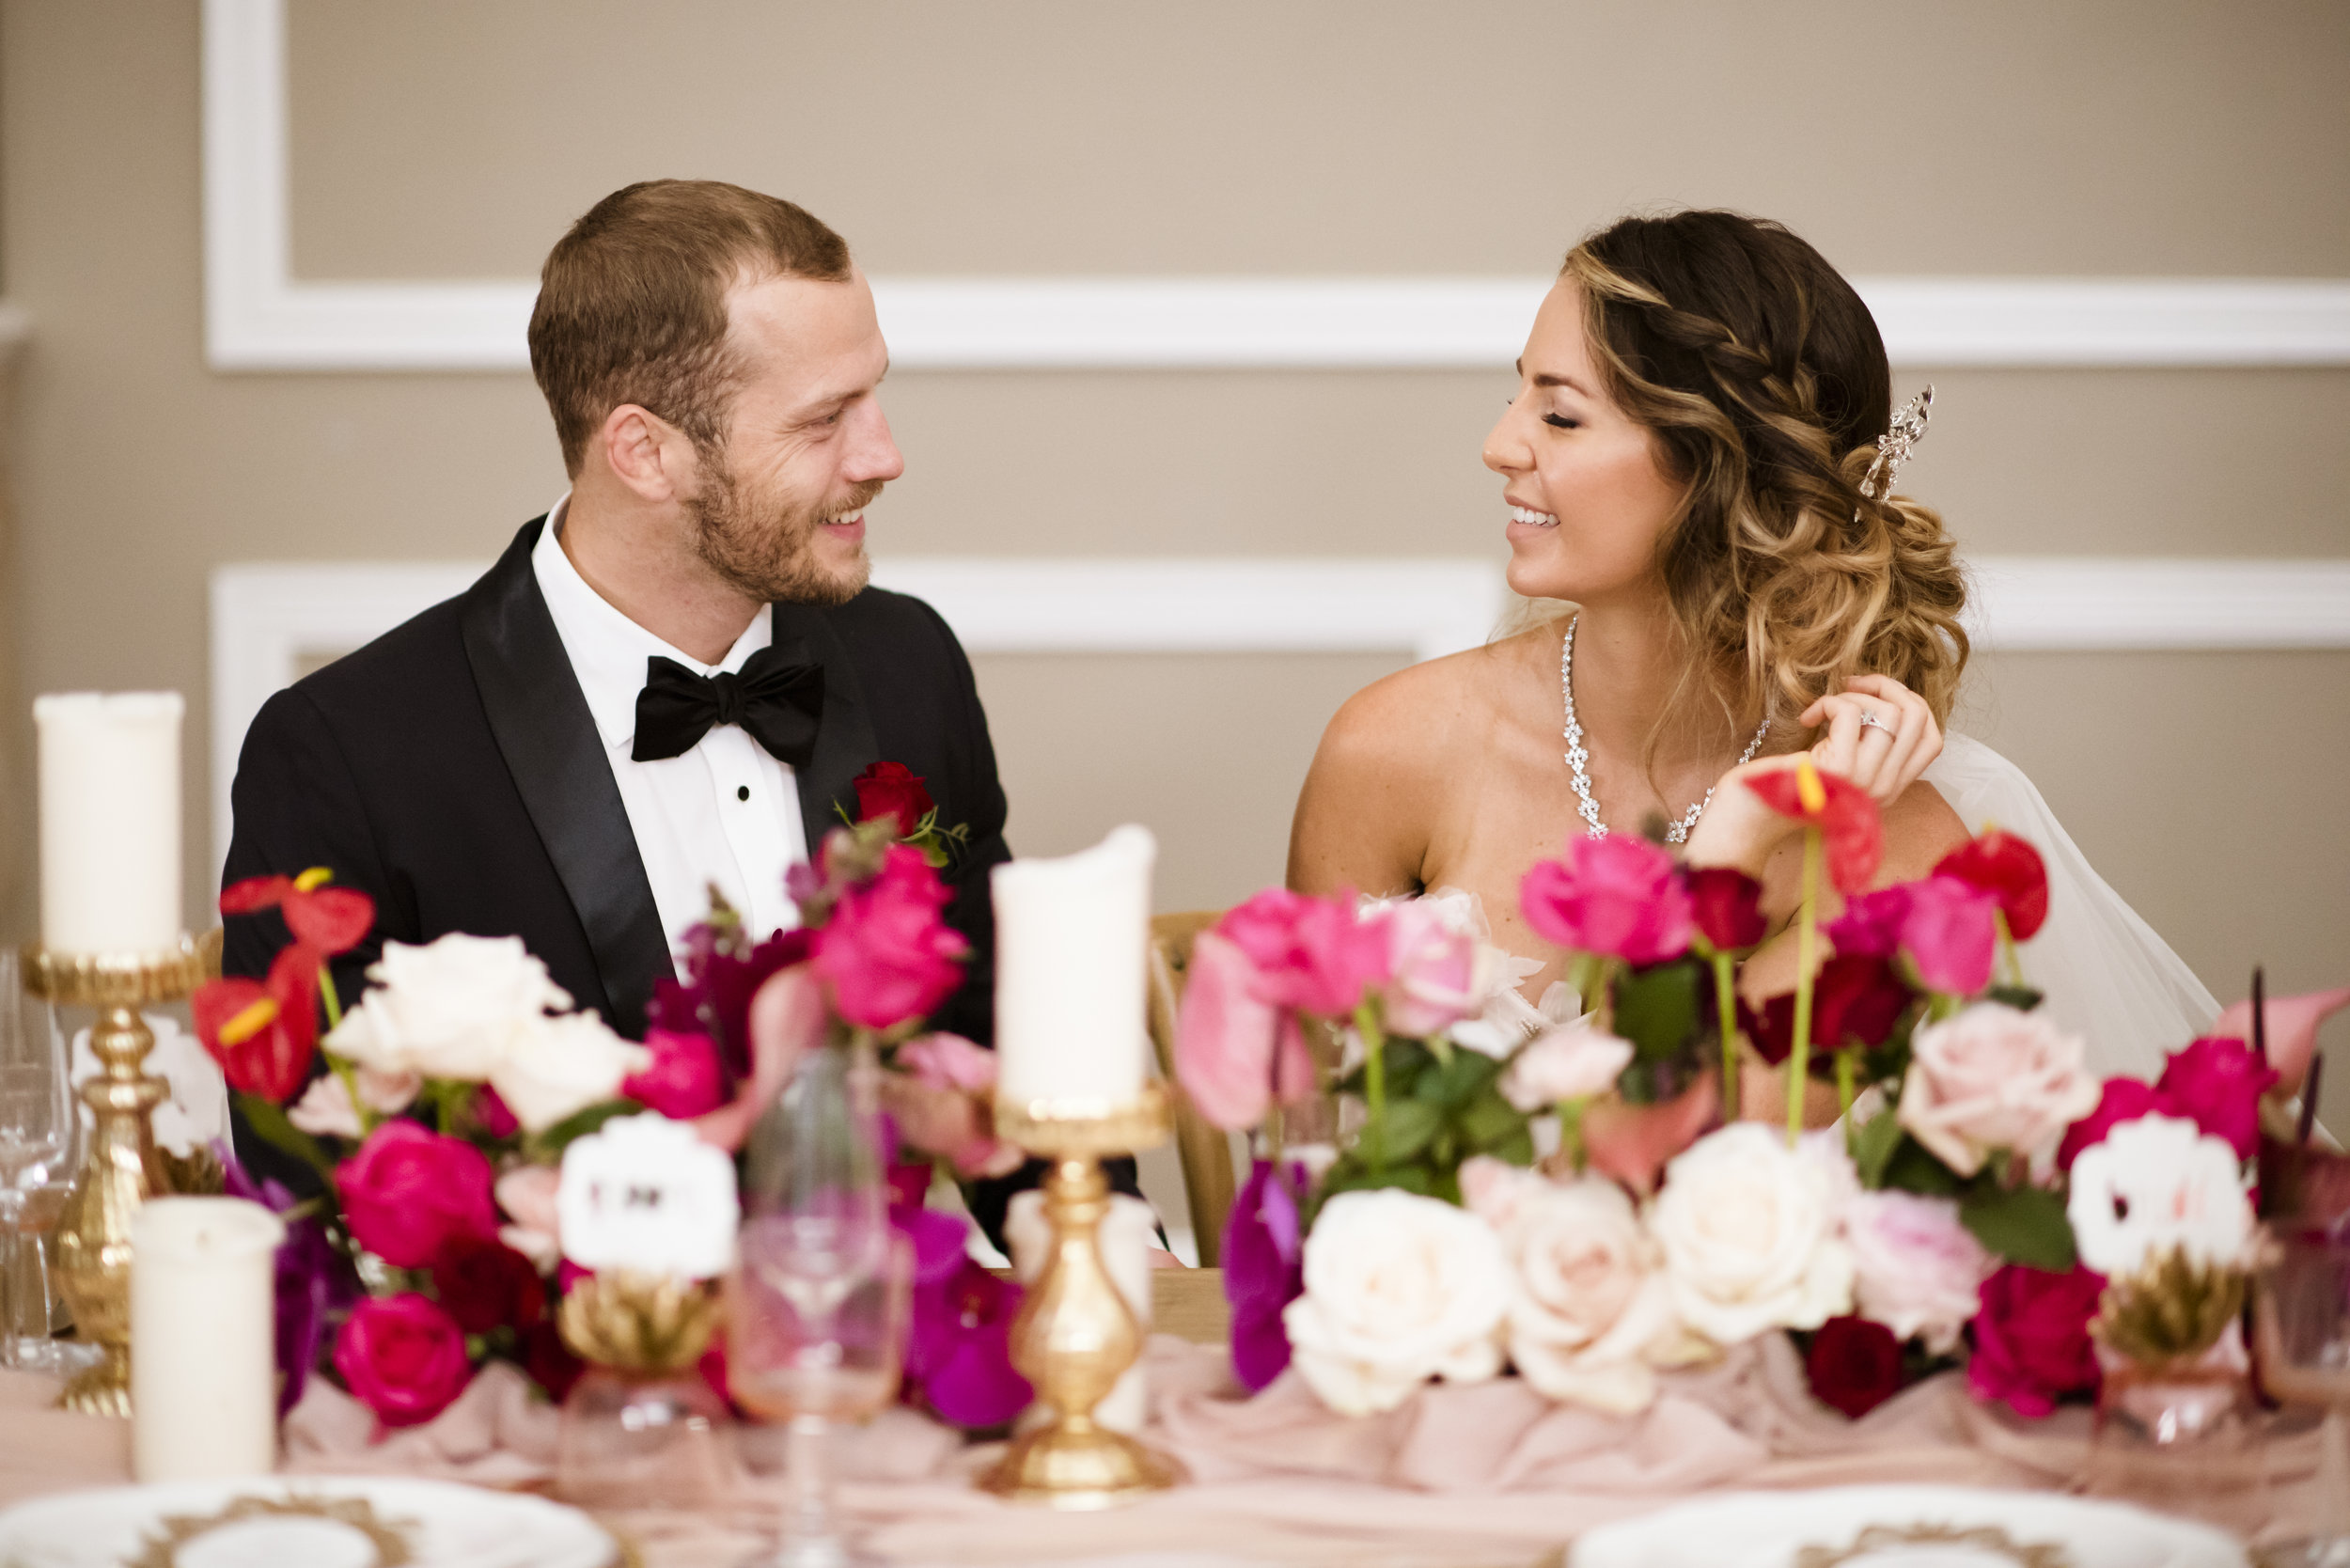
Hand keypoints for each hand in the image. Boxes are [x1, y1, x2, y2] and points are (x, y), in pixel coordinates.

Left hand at [1799, 674, 1941, 803]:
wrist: (1759, 813)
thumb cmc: (1796, 783)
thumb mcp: (1845, 765)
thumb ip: (1871, 745)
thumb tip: (1882, 697)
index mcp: (1892, 785)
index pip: (1931, 739)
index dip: (1911, 704)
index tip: (1877, 694)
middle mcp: (1885, 786)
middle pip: (1916, 717)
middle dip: (1886, 687)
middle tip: (1853, 686)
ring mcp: (1866, 779)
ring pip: (1889, 712)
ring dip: (1855, 695)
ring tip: (1827, 707)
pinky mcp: (1840, 768)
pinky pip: (1849, 713)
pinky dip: (1828, 702)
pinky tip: (1809, 718)